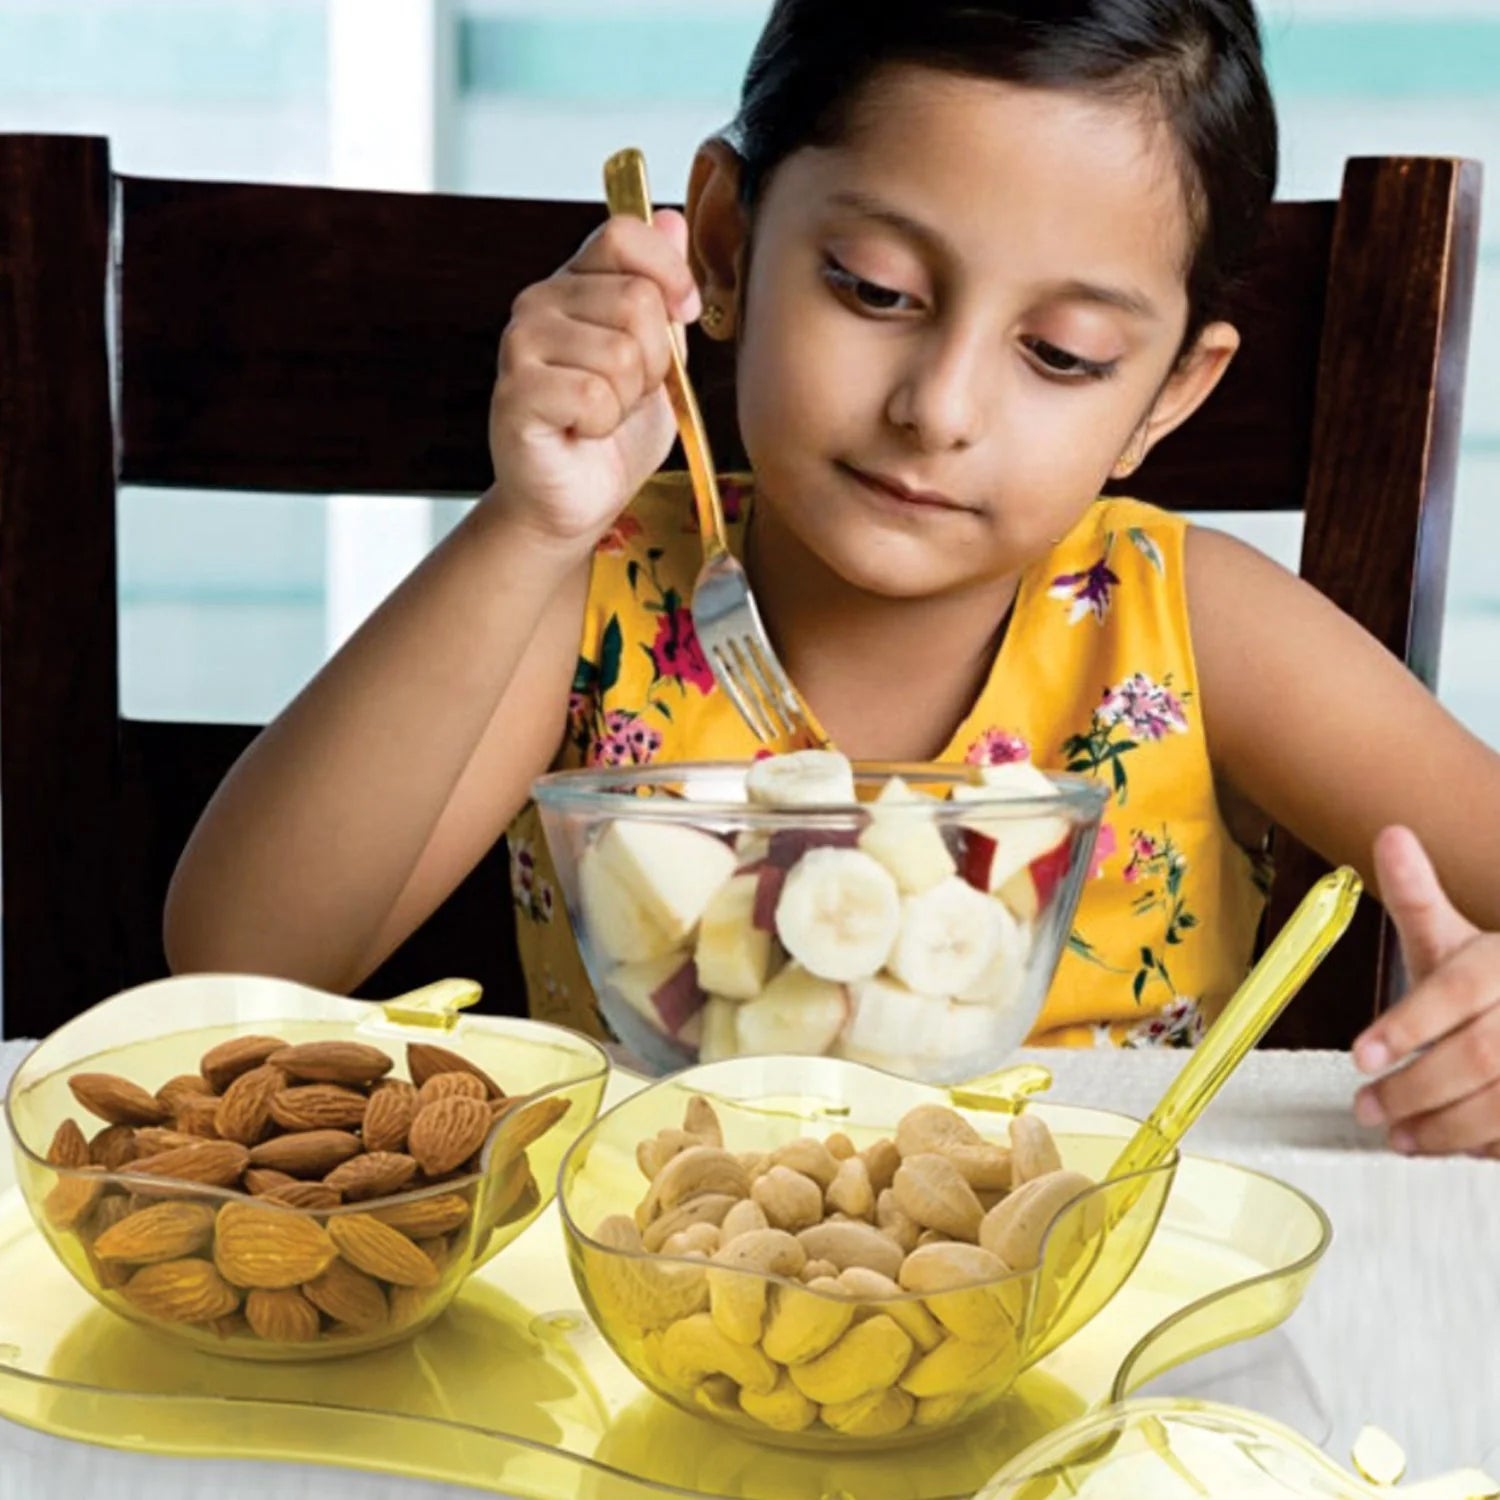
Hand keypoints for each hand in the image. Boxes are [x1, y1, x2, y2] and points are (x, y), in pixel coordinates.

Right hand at [486, 210, 700, 551]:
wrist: (577, 499)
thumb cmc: (614, 434)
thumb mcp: (659, 358)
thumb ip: (663, 294)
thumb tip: (670, 218)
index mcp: (576, 282)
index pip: (623, 233)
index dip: (669, 273)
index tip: (684, 314)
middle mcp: (540, 302)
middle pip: (636, 300)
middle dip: (655, 361)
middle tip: (628, 393)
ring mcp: (521, 344)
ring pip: (620, 352)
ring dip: (628, 399)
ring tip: (603, 415)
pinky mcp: (515, 392)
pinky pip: (592, 394)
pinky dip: (603, 424)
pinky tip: (581, 431)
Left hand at [1353, 825, 1499, 1154]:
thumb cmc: (1490, 977)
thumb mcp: (1455, 936)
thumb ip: (1416, 896)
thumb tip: (1390, 834)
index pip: (1453, 992)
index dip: (1405, 1027)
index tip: (1358, 1055)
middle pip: (1477, 1056)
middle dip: (1413, 1089)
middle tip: (1365, 1107)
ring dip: (1444, 1127)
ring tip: (1397, 1136)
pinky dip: (1484, 1144)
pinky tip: (1449, 1145)